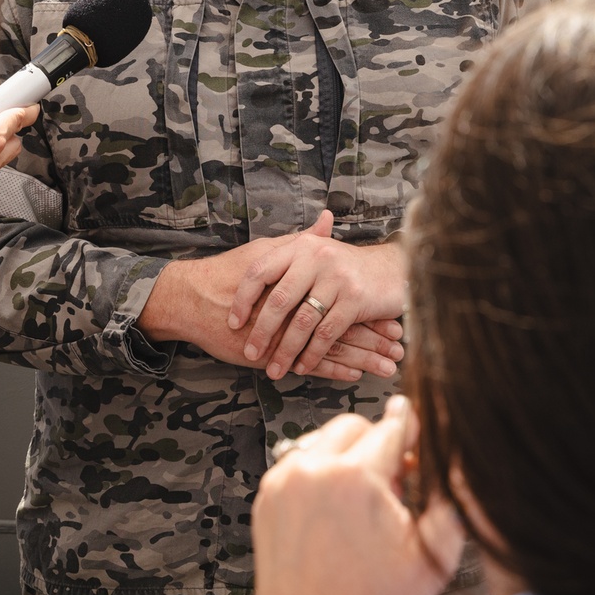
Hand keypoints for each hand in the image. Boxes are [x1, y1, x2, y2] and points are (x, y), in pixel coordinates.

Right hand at [138, 247, 403, 382]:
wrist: (192, 299)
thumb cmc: (229, 274)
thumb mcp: (268, 253)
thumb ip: (302, 241)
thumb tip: (327, 219)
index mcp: (299, 282)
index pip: (343, 297)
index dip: (370, 309)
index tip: (397, 316)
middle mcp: (295, 307)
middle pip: (344, 324)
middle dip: (375, 338)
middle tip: (402, 347)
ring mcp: (284, 332)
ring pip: (331, 348)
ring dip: (362, 359)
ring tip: (390, 367)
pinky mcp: (271, 351)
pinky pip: (307, 364)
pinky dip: (332, 370)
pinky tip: (354, 375)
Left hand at [156, 397, 464, 594]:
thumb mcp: (432, 557)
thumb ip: (449, 497)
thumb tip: (454, 457)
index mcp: (357, 479)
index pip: (394, 424)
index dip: (413, 434)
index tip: (419, 444)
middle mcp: (315, 470)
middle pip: (357, 425)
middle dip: (377, 445)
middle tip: (392, 486)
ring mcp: (285, 481)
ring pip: (325, 439)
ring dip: (347, 457)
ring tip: (362, 503)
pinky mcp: (268, 495)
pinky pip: (301, 462)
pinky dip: (320, 475)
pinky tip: (336, 512)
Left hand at [227, 210, 406, 379]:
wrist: (392, 269)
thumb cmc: (345, 266)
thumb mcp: (315, 253)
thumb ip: (284, 259)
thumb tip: (239, 274)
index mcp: (300, 246)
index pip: (260, 270)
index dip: (243, 298)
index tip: (232, 322)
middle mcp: (316, 257)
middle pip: (279, 300)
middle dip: (262, 331)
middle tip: (250, 353)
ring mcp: (336, 278)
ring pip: (302, 321)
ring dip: (286, 350)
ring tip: (274, 369)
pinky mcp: (354, 299)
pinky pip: (326, 333)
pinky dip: (312, 354)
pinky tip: (302, 367)